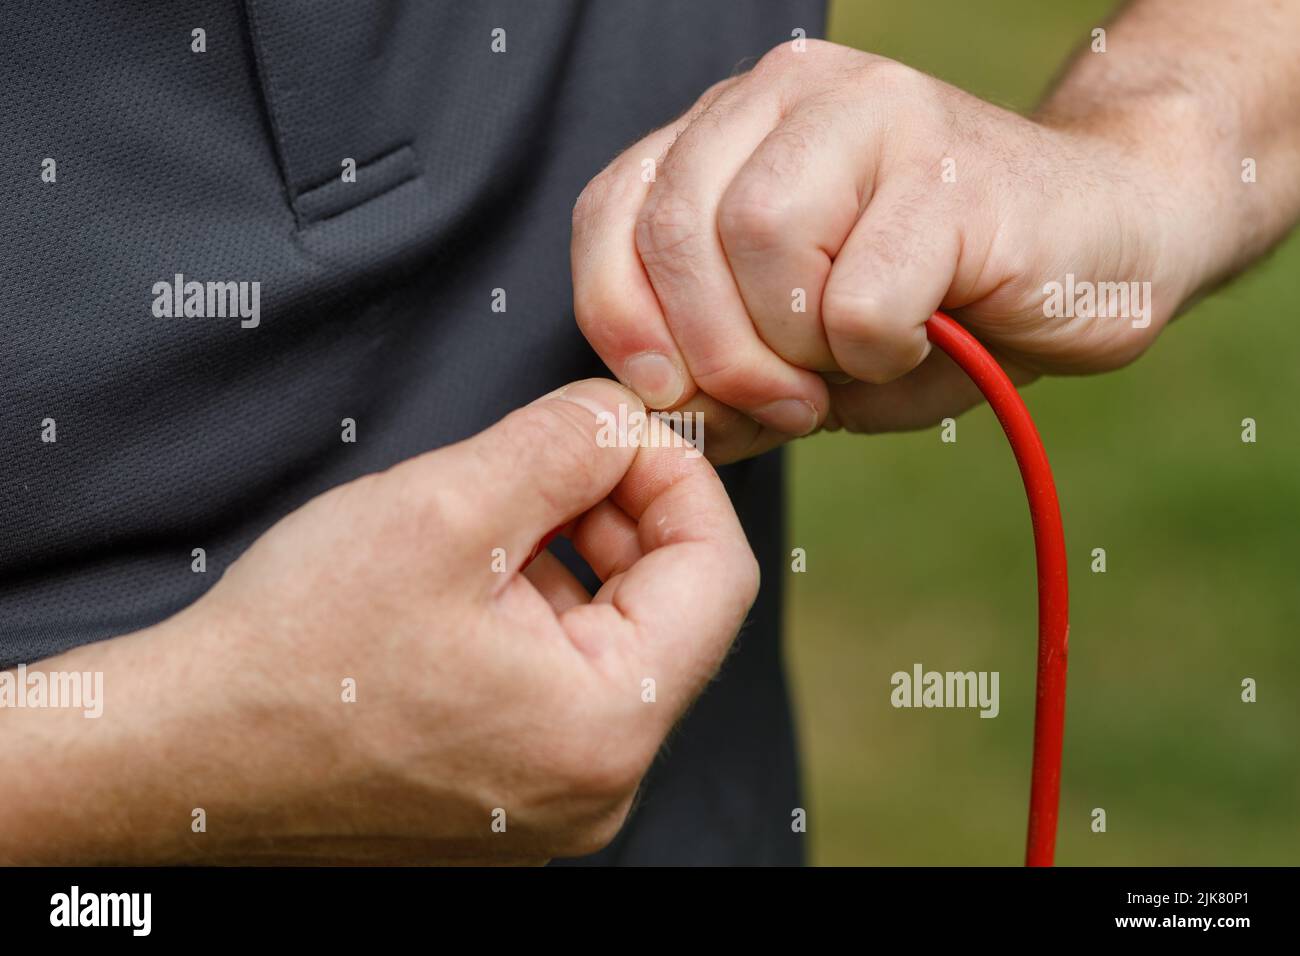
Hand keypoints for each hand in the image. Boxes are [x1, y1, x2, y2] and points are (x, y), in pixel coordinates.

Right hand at [0, 379, 757, 863]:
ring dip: (572, 556)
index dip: (677, 475)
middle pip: (672, 607)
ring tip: (484, 526)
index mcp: (605, 728)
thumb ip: (567, 443)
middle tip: (541, 466)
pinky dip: (538, 609)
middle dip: (618, 513)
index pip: (719, 573)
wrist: (177, 750)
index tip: (615, 428)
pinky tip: (466, 581)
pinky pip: (567, 680)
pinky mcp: (511, 793)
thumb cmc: (293, 645)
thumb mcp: (446, 507)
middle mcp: (599, 785)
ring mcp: (556, 798)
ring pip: (615, 637)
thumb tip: (628, 416)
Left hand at [572, 40, 1195, 461]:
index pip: (613, 211)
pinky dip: (875, 353)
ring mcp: (872, 111)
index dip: (619, 316)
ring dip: (795, 347)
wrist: (1102, 245)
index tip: (668, 393)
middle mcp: (788, 95)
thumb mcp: (803, 351)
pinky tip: (921, 334)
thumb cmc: (938, 301)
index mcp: (733, 129)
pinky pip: (858, 295)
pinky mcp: (949, 165)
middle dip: (713, 354)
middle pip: (675, 230)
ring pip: (756, 239)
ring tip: (853, 362)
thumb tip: (659, 415)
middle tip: (783, 403)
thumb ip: (723, 376)